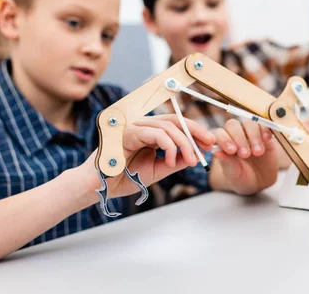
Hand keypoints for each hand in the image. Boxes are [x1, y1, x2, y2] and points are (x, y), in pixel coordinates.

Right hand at [79, 115, 214, 198]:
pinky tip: (172, 160)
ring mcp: (133, 126)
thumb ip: (175, 160)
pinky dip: (168, 145)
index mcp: (148, 131)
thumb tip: (196, 154)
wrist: (99, 188)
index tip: (209, 143)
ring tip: (192, 160)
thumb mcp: (158, 169)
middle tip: (209, 144)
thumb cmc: (123, 178)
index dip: (194, 131)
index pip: (175, 124)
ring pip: (167, 126)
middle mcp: (142, 125)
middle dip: (195, 131)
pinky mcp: (127, 132)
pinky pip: (154, 133)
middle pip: (174, 120)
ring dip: (184, 143)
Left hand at [209, 119, 280, 194]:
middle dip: (239, 138)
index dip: (224, 139)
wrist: (260, 181)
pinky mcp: (263, 132)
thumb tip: (217, 152)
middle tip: (245, 154)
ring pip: (248, 123)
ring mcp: (249, 132)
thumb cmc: (242, 177)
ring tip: (258, 152)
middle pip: (233, 125)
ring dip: (253, 136)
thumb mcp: (234, 173)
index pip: (219, 133)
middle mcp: (234, 134)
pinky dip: (265, 130)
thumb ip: (227, 161)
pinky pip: (263, 124)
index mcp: (223, 142)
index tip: (232, 151)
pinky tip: (266, 140)